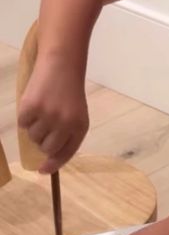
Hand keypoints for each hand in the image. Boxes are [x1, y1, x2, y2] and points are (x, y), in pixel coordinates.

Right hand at [18, 57, 88, 172]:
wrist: (62, 64)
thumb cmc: (69, 91)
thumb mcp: (77, 114)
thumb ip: (67, 133)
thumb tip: (49, 156)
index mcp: (80, 126)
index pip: (66, 153)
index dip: (54, 164)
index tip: (43, 170)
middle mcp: (65, 124)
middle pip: (47, 148)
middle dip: (43, 143)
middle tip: (44, 128)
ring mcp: (48, 116)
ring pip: (34, 137)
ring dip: (35, 128)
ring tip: (42, 111)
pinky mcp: (31, 107)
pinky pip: (23, 124)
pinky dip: (25, 117)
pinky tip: (34, 104)